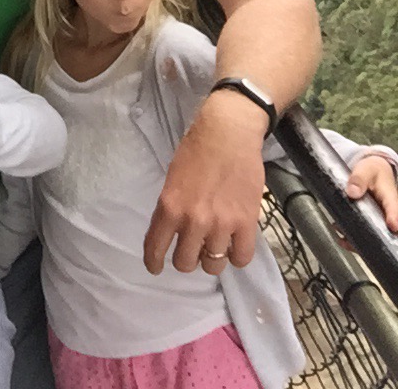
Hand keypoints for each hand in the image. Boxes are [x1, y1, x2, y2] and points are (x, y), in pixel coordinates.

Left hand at [144, 92, 265, 276]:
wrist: (228, 133)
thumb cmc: (197, 149)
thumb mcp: (173, 178)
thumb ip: (172, 207)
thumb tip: (174, 231)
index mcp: (169, 206)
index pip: (155, 248)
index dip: (153, 263)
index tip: (155, 268)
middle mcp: (193, 220)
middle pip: (185, 263)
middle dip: (187, 259)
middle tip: (192, 249)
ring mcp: (221, 224)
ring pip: (213, 265)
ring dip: (212, 258)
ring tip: (215, 246)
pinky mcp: (247, 223)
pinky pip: (241, 259)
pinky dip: (237, 256)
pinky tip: (234, 245)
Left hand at [343, 156, 397, 234]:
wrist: (372, 172)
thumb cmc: (372, 171)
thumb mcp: (365, 170)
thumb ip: (358, 179)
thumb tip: (352, 192)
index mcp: (390, 198)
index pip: (395, 209)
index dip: (394, 218)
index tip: (393, 226)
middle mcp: (387, 213)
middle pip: (386, 229)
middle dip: (375, 237)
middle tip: (356, 239)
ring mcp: (380, 220)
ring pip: (374, 235)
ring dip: (360, 240)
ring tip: (344, 237)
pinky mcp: (371, 223)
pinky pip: (365, 235)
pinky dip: (354, 240)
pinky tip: (343, 239)